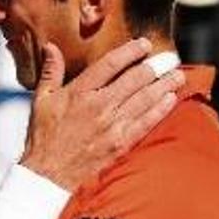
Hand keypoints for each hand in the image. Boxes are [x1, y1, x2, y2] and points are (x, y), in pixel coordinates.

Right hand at [20, 39, 184, 190]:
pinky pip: (146, 122)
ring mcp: (112, 126)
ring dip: (164, 84)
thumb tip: (50, 47)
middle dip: (155, 66)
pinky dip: (161, 109)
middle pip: (134, 79)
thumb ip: (50, 72)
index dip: (130, 51)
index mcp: (79, 92)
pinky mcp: (121, 143)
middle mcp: (99, 106)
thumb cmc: (44, 137)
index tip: (144, 44)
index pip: (110, 64)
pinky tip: (171, 99)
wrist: (49, 174)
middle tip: (170, 57)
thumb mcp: (40, 100)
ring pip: (145, 99)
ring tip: (177, 74)